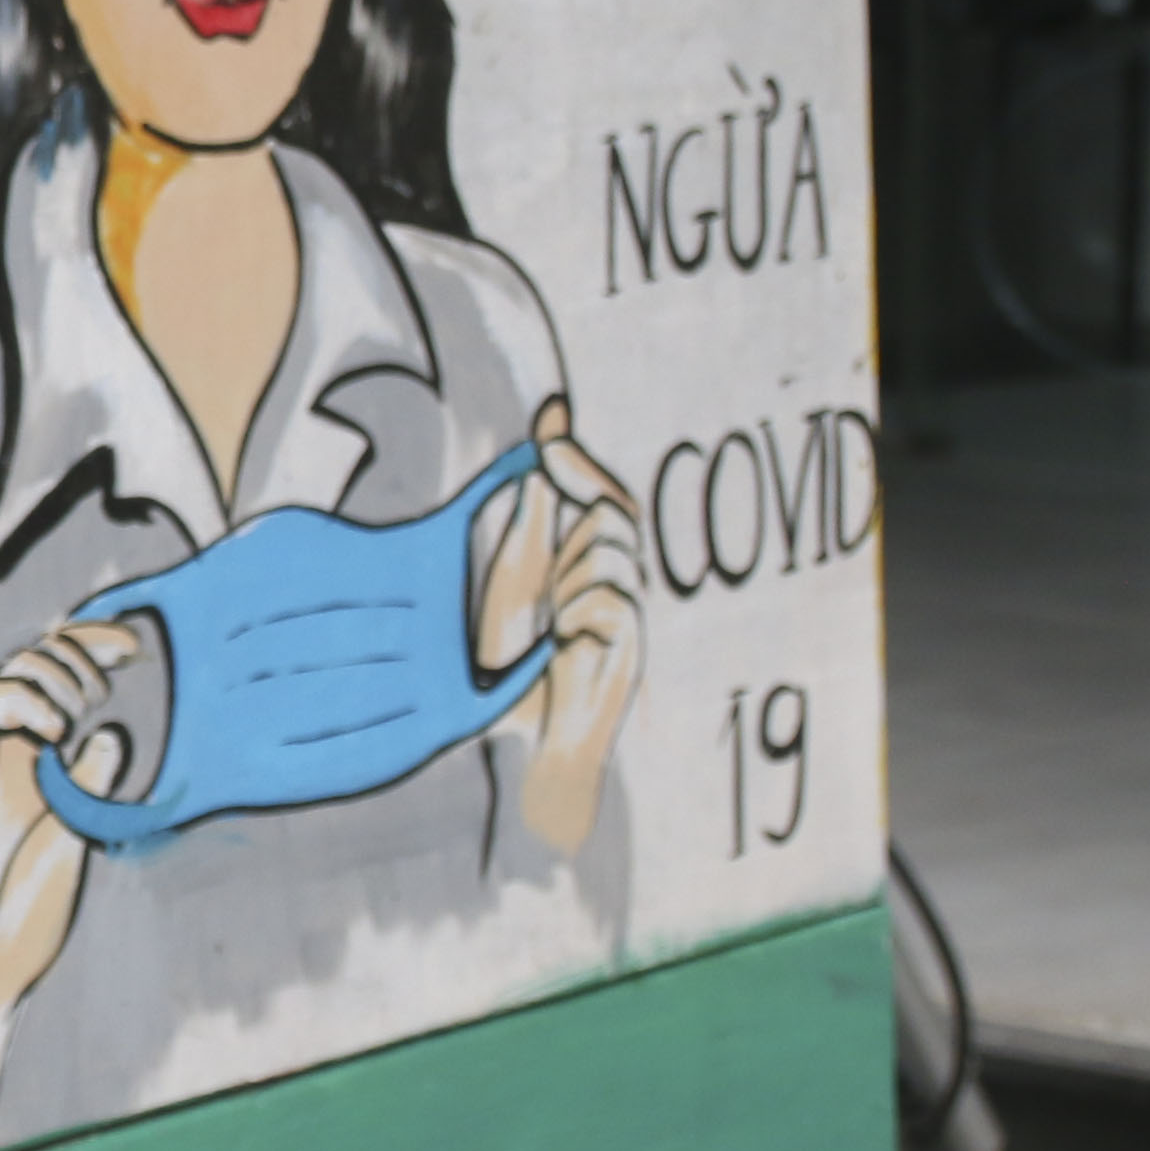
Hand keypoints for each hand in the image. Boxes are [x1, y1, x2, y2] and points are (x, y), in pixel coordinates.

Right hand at [0, 618, 141, 1025]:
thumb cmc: (27, 921)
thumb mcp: (77, 840)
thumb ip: (87, 788)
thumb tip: (110, 736)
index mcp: (33, 772)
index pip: (54, 687)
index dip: (88, 651)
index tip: (135, 646)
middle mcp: (0, 761)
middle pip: (27, 665)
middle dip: (77, 643)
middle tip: (123, 658)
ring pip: (0, 674)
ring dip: (50, 670)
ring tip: (85, 705)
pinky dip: (18, 700)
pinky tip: (56, 729)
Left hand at [471, 397, 644, 851]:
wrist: (522, 737)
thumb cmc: (513, 662)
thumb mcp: (514, 575)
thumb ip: (534, 515)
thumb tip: (543, 447)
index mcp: (585, 561)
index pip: (599, 494)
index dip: (577, 456)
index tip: (551, 413)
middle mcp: (615, 581)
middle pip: (613, 509)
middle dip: (578, 506)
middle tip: (543, 539)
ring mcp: (630, 613)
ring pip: (610, 549)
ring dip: (568, 574)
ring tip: (551, 619)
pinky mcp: (636, 644)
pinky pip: (611, 595)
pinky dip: (578, 611)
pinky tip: (563, 642)